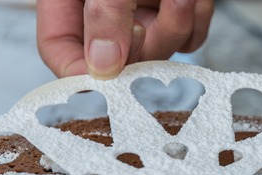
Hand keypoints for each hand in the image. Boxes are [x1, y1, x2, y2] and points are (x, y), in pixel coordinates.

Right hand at [37, 0, 213, 78]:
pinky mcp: (172, 6)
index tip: (111, 79)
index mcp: (67, 4)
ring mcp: (141, 10)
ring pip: (163, 47)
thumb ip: (104, 12)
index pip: (65, 55)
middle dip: (150, 37)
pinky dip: (196, 14)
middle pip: (123, 58)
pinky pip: (190, 32)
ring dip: (179, 21)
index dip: (85, 74)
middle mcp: (104, 12)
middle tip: (162, 8)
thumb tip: (104, 64)